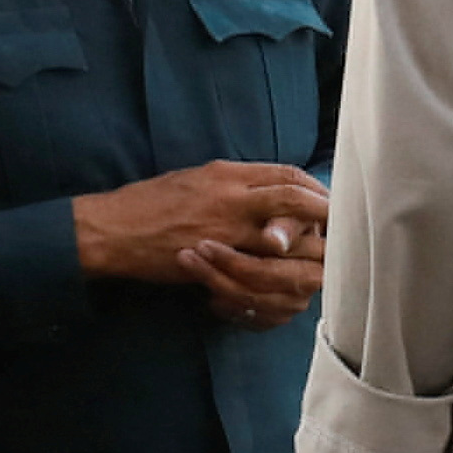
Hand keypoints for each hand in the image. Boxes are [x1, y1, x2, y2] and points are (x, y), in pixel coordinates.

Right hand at [75, 161, 330, 297]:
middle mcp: (230, 194)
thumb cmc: (148, 205)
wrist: (111, 230)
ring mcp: (223, 226)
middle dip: (323, 216)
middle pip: (295, 199)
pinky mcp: (213, 256)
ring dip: (306, 248)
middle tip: (340, 232)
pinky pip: (257, 265)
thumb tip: (264, 191)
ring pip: (284, 234)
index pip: (287, 175)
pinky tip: (288, 279)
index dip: (315, 191)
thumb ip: (231, 185)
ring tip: (322, 258)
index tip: (330, 204)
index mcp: (226, 173)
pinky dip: (277, 272)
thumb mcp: (193, 181)